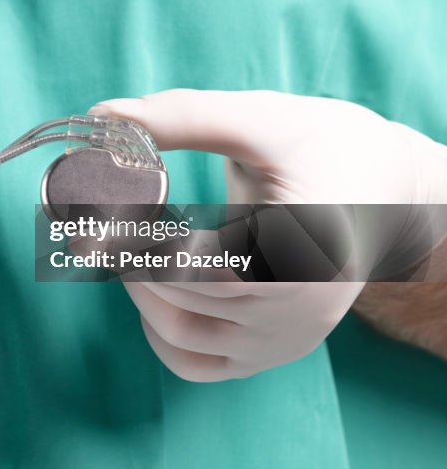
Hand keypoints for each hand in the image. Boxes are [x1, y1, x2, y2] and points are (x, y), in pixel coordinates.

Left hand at [89, 89, 446, 380]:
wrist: (386, 187)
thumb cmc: (326, 147)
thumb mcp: (262, 120)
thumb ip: (184, 116)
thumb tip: (103, 114)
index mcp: (301, 253)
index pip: (195, 268)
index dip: (136, 245)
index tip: (99, 214)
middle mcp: (298, 312)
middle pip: (180, 300)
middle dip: (126, 259)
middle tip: (93, 219)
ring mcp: (284, 340)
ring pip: (180, 336)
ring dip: (138, 293)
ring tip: (124, 244)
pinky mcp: (270, 351)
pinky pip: (197, 364)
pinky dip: (160, 333)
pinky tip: (151, 288)